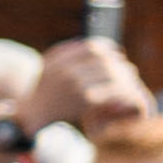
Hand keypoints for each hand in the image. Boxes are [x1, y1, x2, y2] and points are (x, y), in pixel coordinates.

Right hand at [14, 34, 147, 134]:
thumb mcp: (50, 66)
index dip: (108, 48)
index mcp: (58, 59)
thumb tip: (101, 46)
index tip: (117, 54)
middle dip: (119, 64)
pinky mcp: (84, 98)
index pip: (90, 47)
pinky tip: (125, 94)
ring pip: (109, 73)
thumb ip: (68, 52)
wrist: (32, 116)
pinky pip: (109, 90)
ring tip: (131, 82)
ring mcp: (75, 83)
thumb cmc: (44, 91)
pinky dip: (120, 90)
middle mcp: (67, 69)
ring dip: (124, 77)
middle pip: (103, 60)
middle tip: (129, 69)